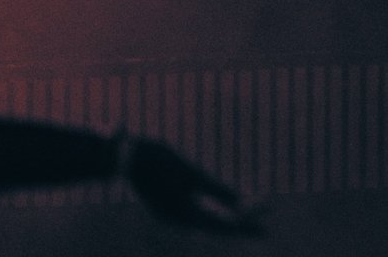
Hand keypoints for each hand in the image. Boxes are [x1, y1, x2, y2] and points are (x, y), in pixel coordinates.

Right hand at [125, 137, 263, 233]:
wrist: (122, 156)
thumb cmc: (157, 159)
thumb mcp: (190, 171)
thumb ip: (214, 187)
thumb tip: (240, 200)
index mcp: (182, 214)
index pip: (220, 225)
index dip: (245, 227)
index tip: (264, 230)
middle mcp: (177, 220)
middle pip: (215, 226)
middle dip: (240, 226)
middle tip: (265, 230)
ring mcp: (171, 215)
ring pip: (206, 222)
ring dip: (228, 221)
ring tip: (250, 221)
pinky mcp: (168, 207)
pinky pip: (196, 215)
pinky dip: (213, 214)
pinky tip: (224, 211)